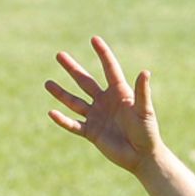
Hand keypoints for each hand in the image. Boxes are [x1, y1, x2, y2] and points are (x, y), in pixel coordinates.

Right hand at [45, 36, 160, 172]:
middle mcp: (105, 101)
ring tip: (47, 83)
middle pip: (85, 81)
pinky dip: (63, 120)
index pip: (109, 69)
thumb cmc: (147, 132)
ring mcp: (96, 116)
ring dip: (61, 93)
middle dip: (72, 68)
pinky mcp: (91, 132)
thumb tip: (145, 72)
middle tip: (59, 54)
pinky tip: (52, 112)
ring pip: (75, 102)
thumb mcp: (144, 111)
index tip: (94, 39)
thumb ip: (142, 92)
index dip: (102, 54)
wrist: (142, 156)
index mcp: (120, 93)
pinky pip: (73, 124)